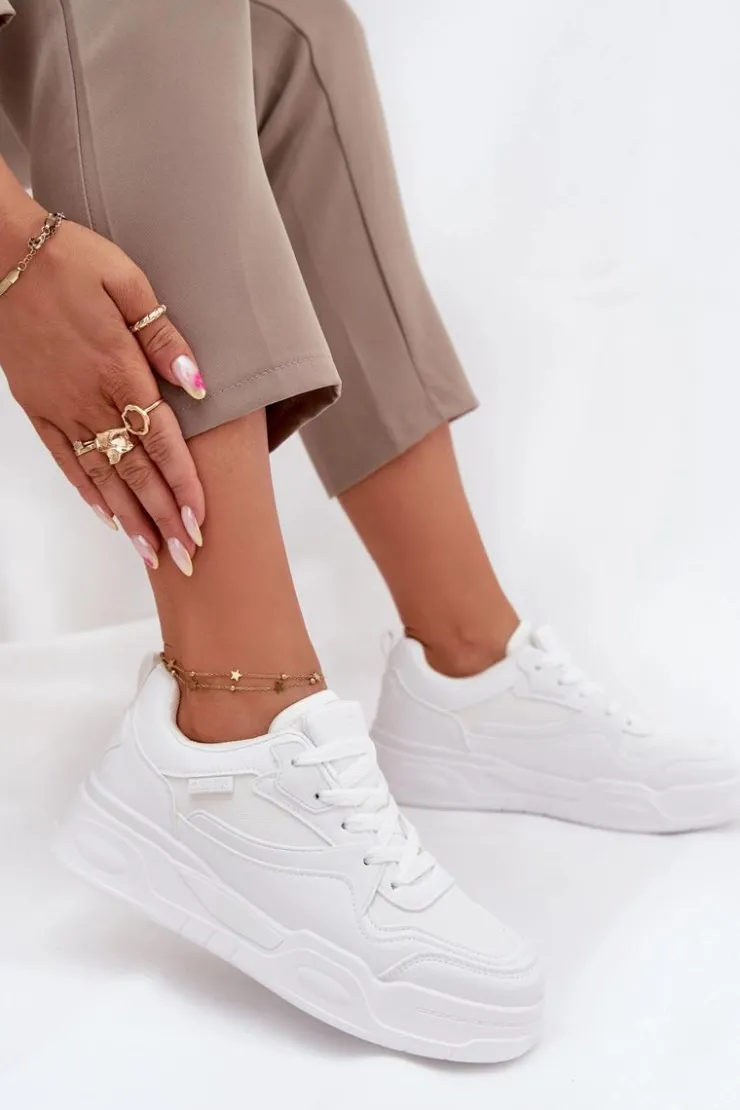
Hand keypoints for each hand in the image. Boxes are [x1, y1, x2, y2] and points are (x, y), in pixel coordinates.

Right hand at [0, 202, 205, 573]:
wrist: (1, 253)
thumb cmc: (72, 260)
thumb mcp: (129, 283)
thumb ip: (165, 338)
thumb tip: (198, 385)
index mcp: (120, 371)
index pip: (162, 443)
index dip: (184, 486)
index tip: (201, 522)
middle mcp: (91, 400)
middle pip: (136, 472)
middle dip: (163, 519)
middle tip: (187, 559)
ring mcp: (61, 408)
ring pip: (102, 475)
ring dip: (129, 518)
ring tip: (152, 554)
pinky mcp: (38, 408)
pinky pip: (66, 459)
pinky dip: (87, 491)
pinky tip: (106, 517)